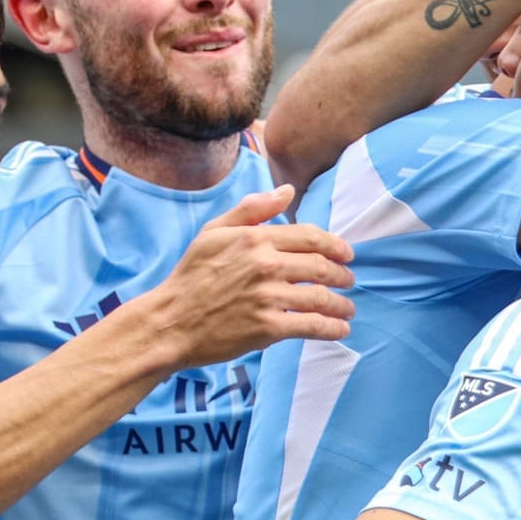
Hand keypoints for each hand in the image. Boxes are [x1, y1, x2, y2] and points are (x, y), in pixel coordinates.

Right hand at [151, 185, 355, 367]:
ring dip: (341, 303)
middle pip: (321, 266)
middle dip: (343, 275)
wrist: (171, 322)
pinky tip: (341, 329)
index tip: (347, 255)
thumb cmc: (191, 276)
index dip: (336, 245)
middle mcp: (265, 264)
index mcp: (255, 238)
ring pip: (321, 297)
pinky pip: (312, 325)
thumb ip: (252, 209)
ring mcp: (268, 296)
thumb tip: (287, 190)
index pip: (310, 236)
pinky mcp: (268, 327)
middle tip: (349, 281)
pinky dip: (332, 328)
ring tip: (348, 307)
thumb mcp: (214, 232)